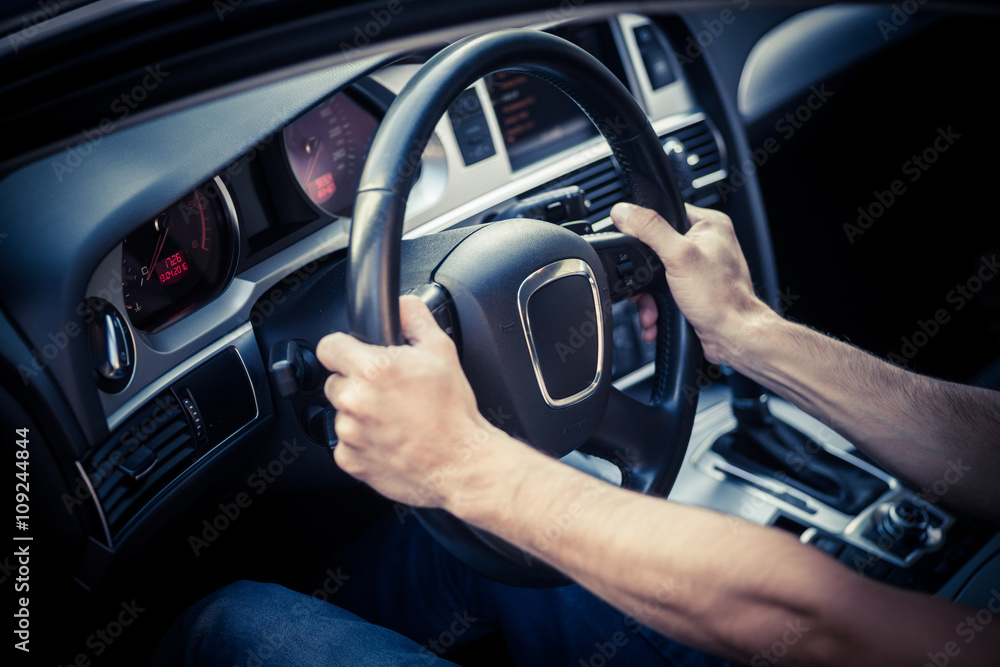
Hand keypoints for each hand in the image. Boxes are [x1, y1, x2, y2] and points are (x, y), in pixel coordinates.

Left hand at [316, 295, 502, 507]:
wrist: (461, 464)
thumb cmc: (453, 413)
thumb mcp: (442, 351)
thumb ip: (415, 318)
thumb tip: (401, 304)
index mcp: (372, 370)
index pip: (329, 346)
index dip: (344, 347)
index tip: (355, 355)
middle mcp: (354, 401)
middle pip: (335, 381)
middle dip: (357, 383)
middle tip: (389, 392)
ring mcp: (349, 433)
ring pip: (341, 413)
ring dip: (360, 414)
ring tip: (395, 419)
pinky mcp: (350, 460)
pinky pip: (346, 444)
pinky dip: (363, 442)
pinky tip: (390, 440)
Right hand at [610, 202, 773, 364]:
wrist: (733, 336)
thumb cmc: (721, 298)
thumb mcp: (679, 256)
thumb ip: (649, 229)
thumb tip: (623, 211)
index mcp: (708, 225)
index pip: (665, 214)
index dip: (645, 231)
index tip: (637, 248)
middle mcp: (706, 244)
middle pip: (656, 249)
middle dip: (646, 277)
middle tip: (645, 288)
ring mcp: (700, 268)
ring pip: (658, 276)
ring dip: (648, 297)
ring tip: (651, 310)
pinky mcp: (694, 290)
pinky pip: (664, 292)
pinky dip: (656, 307)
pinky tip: (656, 317)